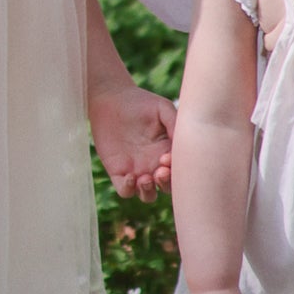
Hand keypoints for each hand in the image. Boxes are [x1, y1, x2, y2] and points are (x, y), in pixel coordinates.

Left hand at [89, 81, 173, 202]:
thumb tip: (182, 145)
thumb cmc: (140, 102)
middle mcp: (154, 165)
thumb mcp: (163, 109)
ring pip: (148, 195)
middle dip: (166, 184)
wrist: (112, 98)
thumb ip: (175, 124)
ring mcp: (136, 170)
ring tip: (145, 178)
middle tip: (160, 171)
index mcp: (168, 152)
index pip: (179, 171)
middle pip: (166, 188)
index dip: (177, 171)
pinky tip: (130, 176)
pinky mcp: (118, 172)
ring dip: (149, 192)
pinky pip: (125, 191)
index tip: (168, 158)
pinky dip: (129, 189)